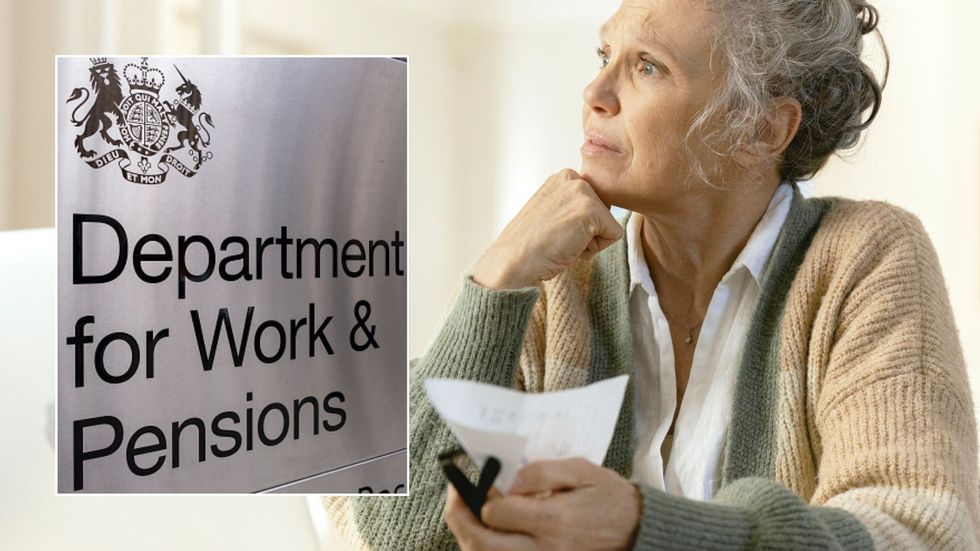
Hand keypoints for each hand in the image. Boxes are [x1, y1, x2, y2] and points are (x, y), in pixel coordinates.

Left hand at [445, 458, 641, 550]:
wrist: (638, 531)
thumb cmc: (609, 498)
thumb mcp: (581, 470)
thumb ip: (541, 472)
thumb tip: (508, 480)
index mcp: (553, 521)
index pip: (495, 512)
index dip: (481, 493)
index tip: (480, 478)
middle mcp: (543, 550)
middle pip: (480, 544)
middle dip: (459, 517)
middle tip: (455, 495)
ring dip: (469, 535)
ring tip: (467, 512)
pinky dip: (486, 547)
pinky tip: (487, 529)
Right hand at [471, 169, 622, 288]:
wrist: (513, 262)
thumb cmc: (529, 246)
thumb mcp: (551, 214)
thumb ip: (571, 206)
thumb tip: (593, 217)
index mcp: (562, 178)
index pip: (594, 204)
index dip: (580, 226)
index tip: (555, 231)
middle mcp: (572, 177)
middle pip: (604, 213)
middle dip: (588, 232)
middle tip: (559, 238)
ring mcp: (581, 191)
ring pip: (609, 224)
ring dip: (590, 241)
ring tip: (562, 242)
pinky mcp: (591, 209)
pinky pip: (614, 235)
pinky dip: (595, 249)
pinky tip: (569, 246)